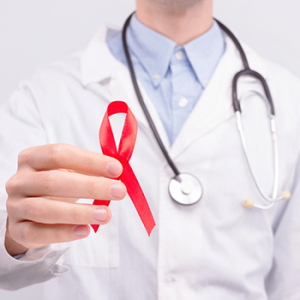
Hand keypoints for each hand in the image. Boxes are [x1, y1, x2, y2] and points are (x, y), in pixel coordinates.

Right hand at [5, 144, 125, 255]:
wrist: (31, 211)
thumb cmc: (57, 186)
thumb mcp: (70, 172)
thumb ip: (90, 169)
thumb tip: (117, 172)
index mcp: (32, 158)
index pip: (59, 154)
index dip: (89, 161)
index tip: (116, 169)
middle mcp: (20, 180)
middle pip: (53, 181)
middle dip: (90, 186)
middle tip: (119, 191)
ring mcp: (15, 206)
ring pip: (44, 209)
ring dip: (79, 212)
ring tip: (106, 214)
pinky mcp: (18, 230)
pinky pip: (37, 233)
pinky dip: (63, 233)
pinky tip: (85, 231)